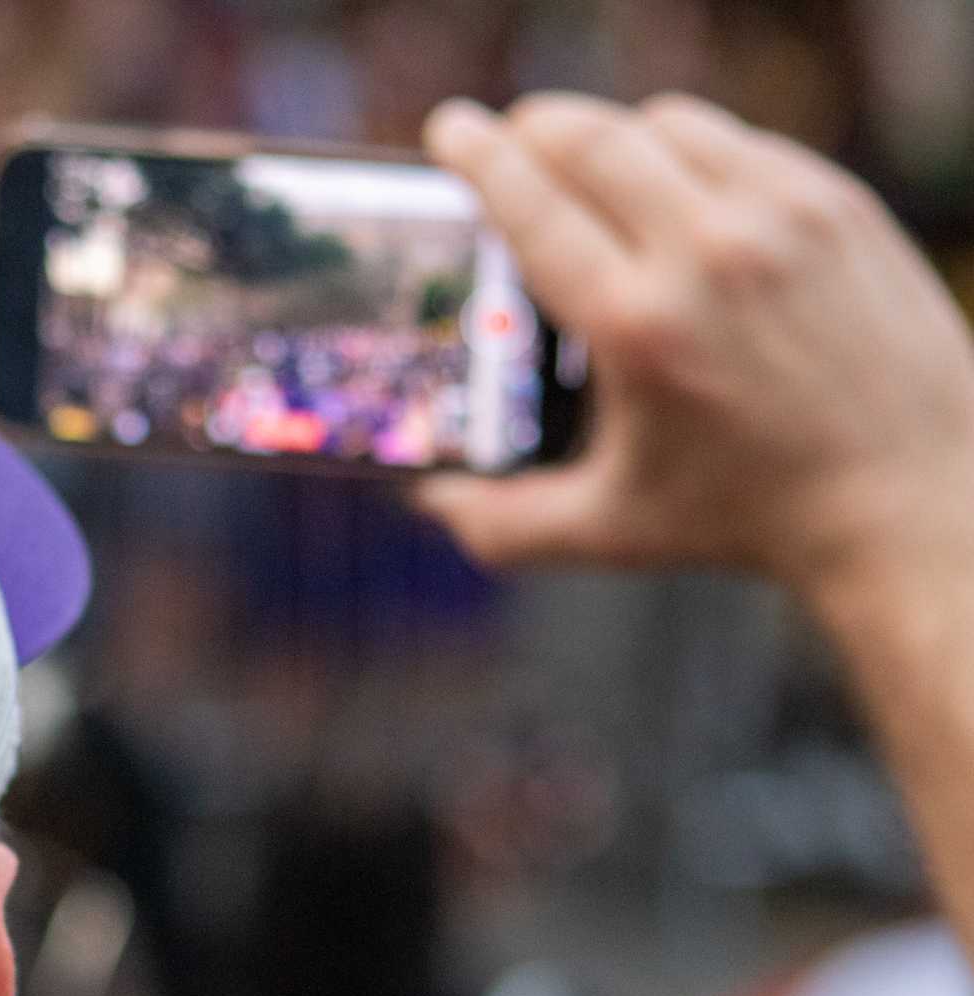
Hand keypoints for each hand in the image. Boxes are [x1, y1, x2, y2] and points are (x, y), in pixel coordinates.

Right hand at [417, 92, 973, 595]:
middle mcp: (707, 254)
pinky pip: (738, 140)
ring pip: (664, 123)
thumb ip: (503, 523)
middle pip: (589, 137)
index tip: (449, 130)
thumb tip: (427, 502)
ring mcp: (781, 217)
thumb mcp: (612, 530)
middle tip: (506, 137)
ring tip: (592, 166)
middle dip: (531, 126)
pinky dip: (689, 151)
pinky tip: (677, 190)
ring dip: (612, 135)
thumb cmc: (752, 515)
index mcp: (636, 326)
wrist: (910, 496)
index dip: (476, 153)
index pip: (531, 201)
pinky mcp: (835, 204)